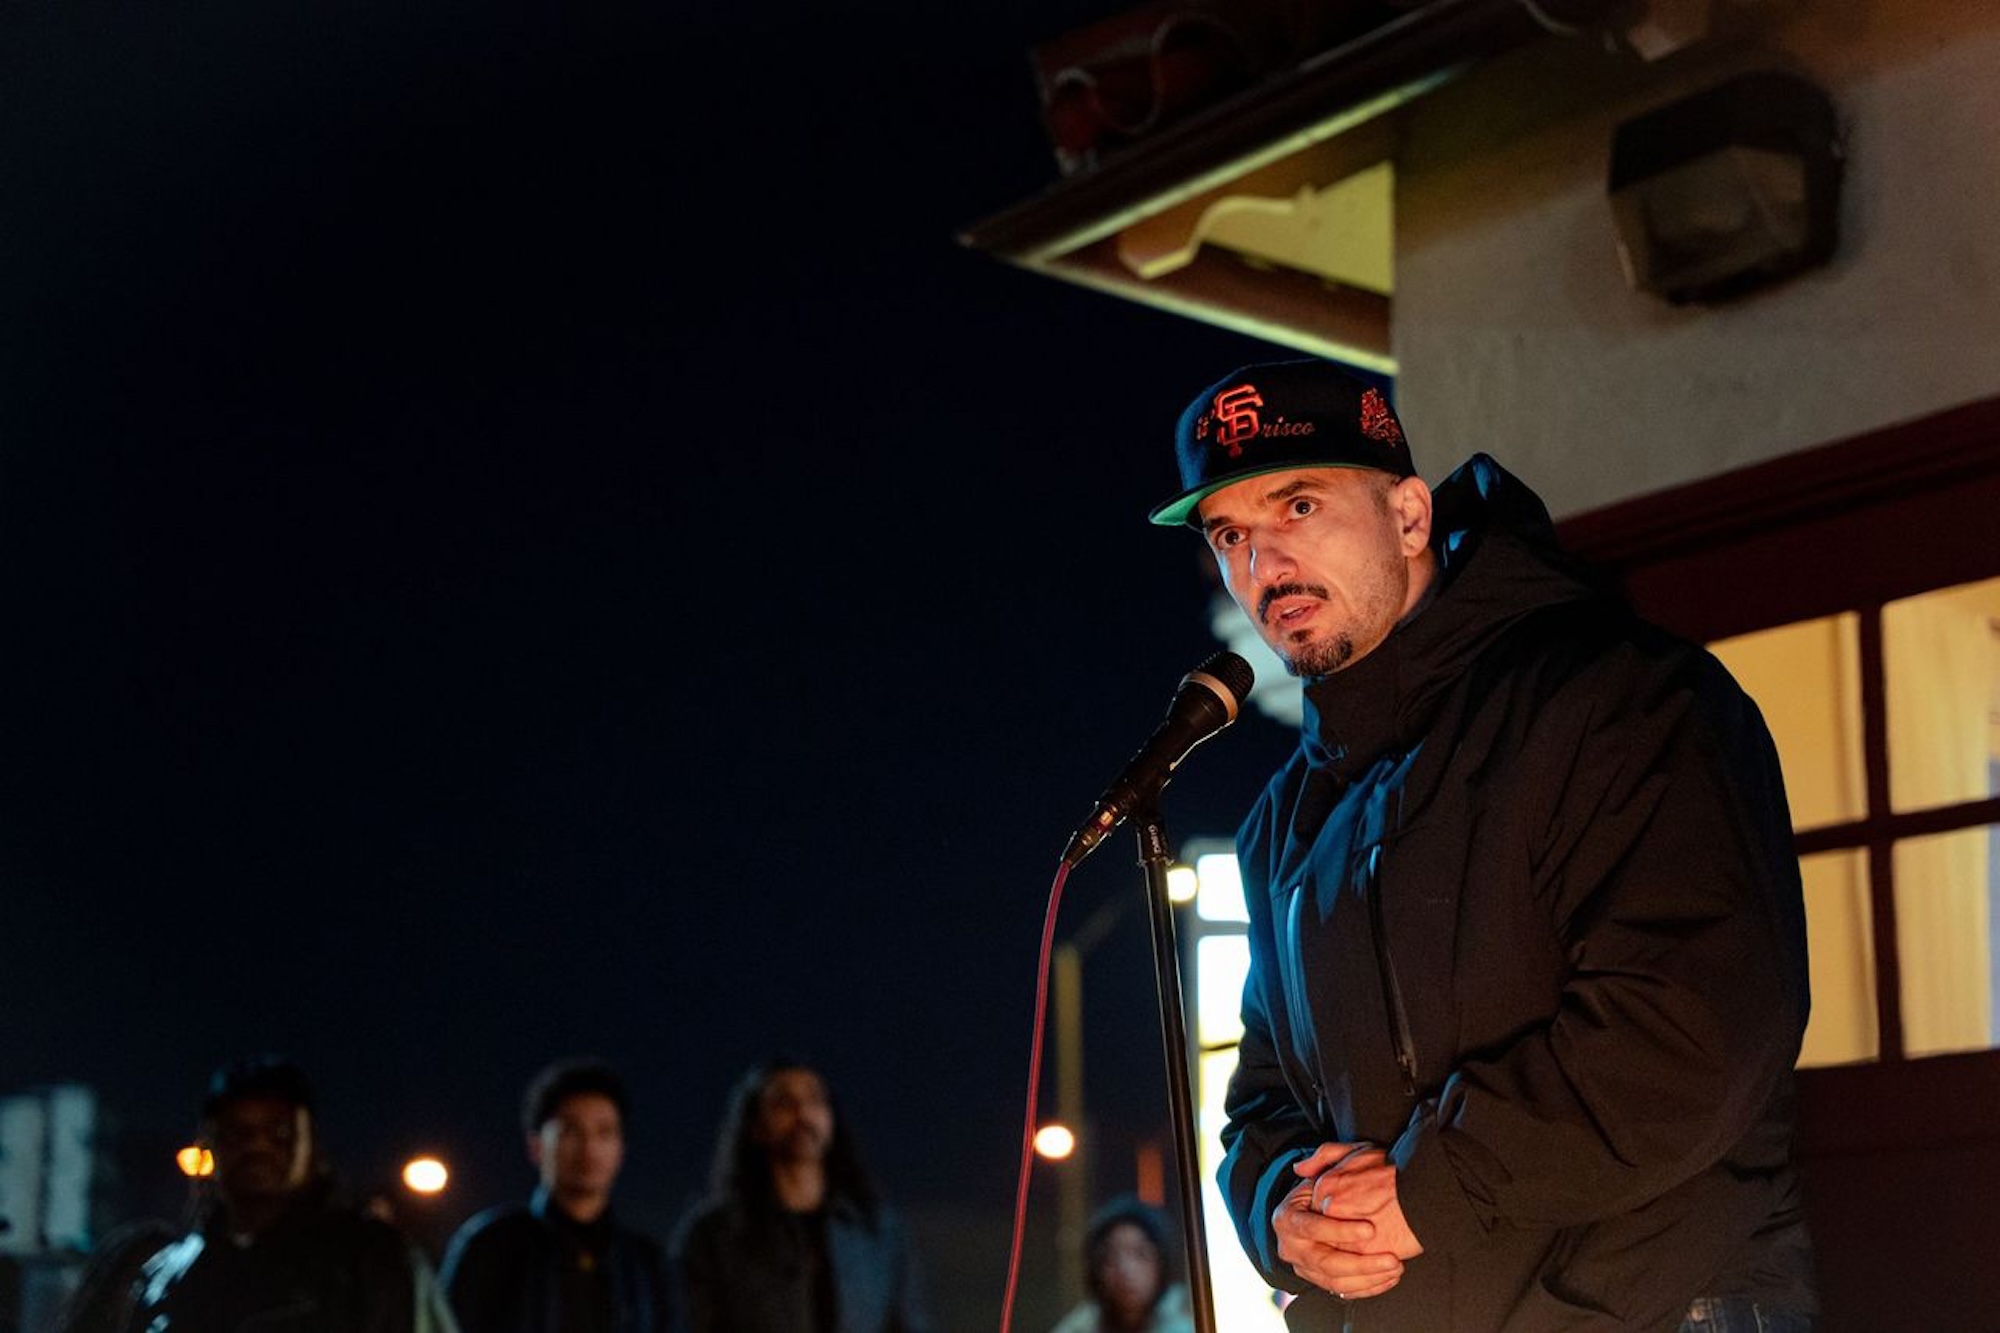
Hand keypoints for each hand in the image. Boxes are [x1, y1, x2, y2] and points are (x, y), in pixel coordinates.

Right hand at [1272, 1142, 1406, 1301]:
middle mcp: (1290, 1247)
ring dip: (1369, 1279)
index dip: (1340, 1230)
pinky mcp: (1318, 1281)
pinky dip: (1369, 1288)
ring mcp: (1304, 1267)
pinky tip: (1389, 1278)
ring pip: (1336, 1283)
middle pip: (1325, 1263)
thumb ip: (1322, 1157)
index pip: (1311, 1228)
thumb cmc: (1325, 1185)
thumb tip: (1303, 1168)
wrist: (1318, 1209)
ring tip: (1396, 1267)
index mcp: (1286, 1218)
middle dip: (1362, 1263)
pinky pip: (1344, 1292)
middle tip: (1391, 1259)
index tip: (1371, 1229)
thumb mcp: (1326, 1166)